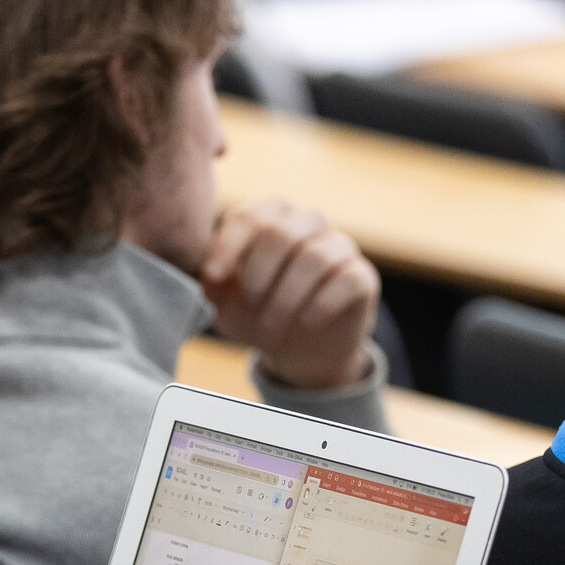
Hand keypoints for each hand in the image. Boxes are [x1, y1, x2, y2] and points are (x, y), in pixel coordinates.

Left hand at [201, 199, 378, 389]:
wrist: (296, 348)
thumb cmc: (255, 312)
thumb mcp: (223, 300)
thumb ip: (209, 280)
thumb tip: (203, 270)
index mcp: (270, 219)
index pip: (249, 216)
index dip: (229, 246)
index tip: (214, 276)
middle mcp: (306, 224)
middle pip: (282, 231)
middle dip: (260, 272)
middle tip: (251, 303)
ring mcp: (338, 246)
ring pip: (317, 256)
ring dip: (288, 295)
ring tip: (272, 324)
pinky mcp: (362, 276)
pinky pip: (348, 278)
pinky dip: (323, 302)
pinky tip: (307, 321)